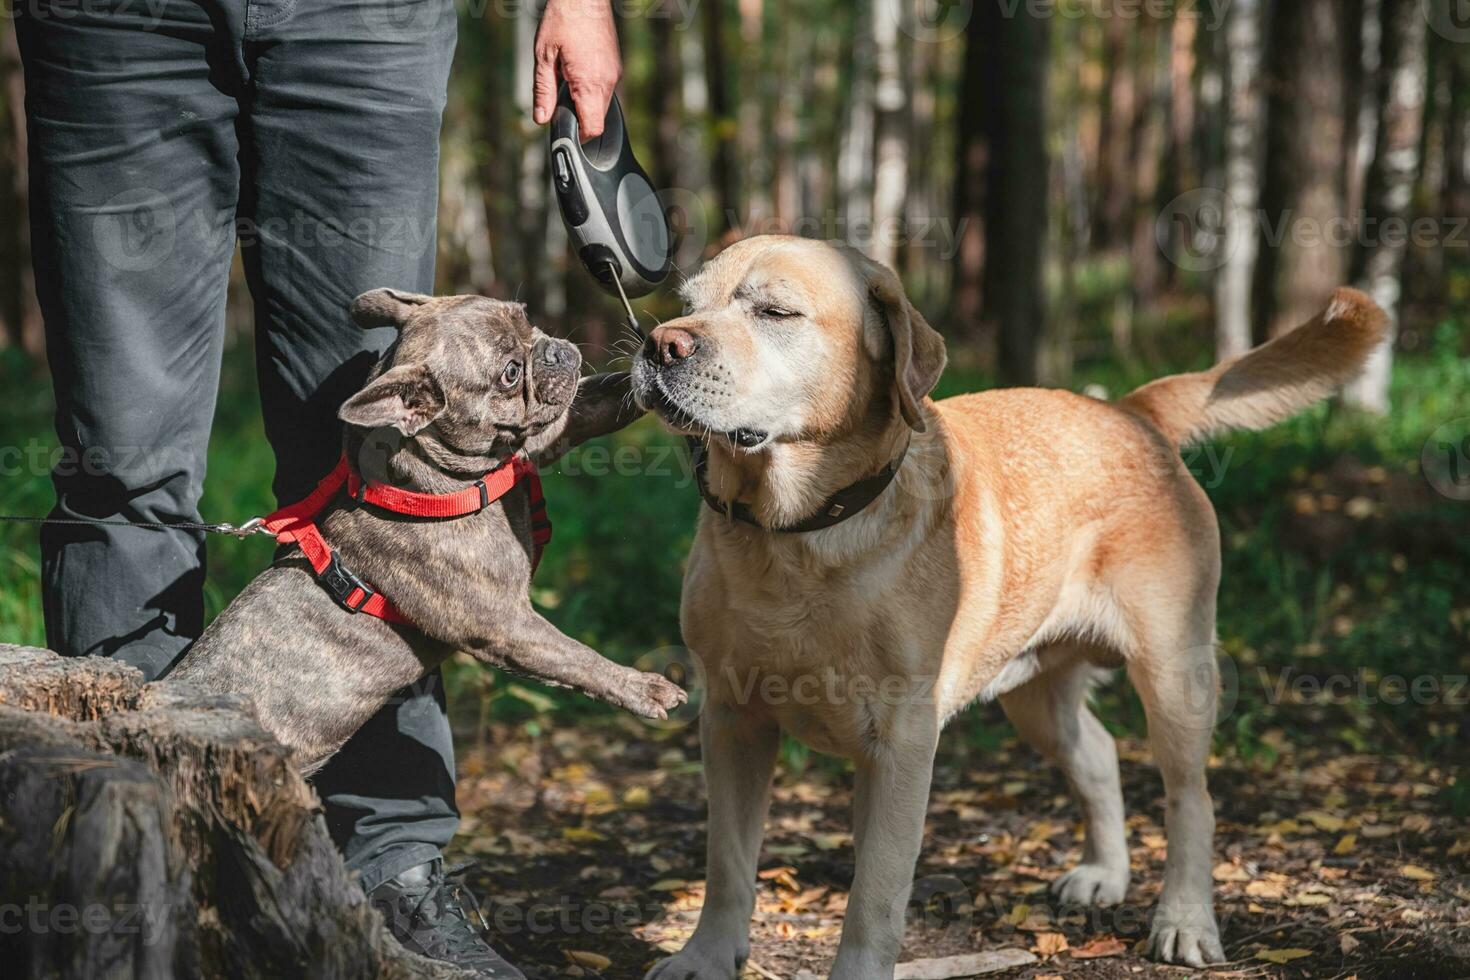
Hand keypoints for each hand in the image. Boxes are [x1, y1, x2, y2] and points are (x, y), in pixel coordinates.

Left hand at [532, 0, 621, 138]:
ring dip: (585, 104)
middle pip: (598, 120)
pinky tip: (576, 74)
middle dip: (580, 120)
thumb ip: (543, 91)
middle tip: (560, 106)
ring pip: (602, 105)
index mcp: (589, 83)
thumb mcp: (544, 56)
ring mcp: (615, 74)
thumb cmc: (564, 19)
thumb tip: (541, 119)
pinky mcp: (616, 67)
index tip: (565, 133)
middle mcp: (607, 82)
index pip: (592, 128)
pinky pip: (605, 90)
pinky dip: (591, 91)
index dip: (578, 137)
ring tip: (567, 83)